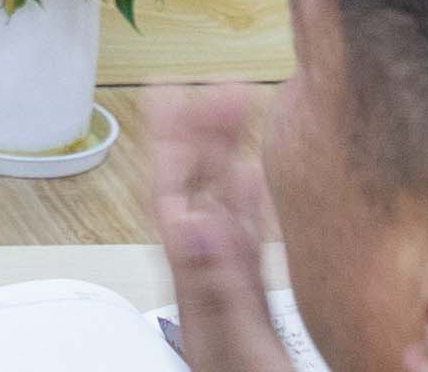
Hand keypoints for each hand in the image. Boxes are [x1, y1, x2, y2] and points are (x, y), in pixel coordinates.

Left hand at [146, 76, 292, 371]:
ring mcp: (230, 290)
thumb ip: (219, 288)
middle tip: (213, 83)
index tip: (167, 90)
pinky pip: (250, 240)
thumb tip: (195, 221)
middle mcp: (207, 282)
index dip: (167, 143)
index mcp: (196, 289)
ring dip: (224, 158)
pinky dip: (253, 202)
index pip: (171, 200)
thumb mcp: (240, 348)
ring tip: (235, 108)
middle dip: (198, 135)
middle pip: (193, 195)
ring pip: (220, 209)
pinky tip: (260, 178)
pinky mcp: (255, 303)